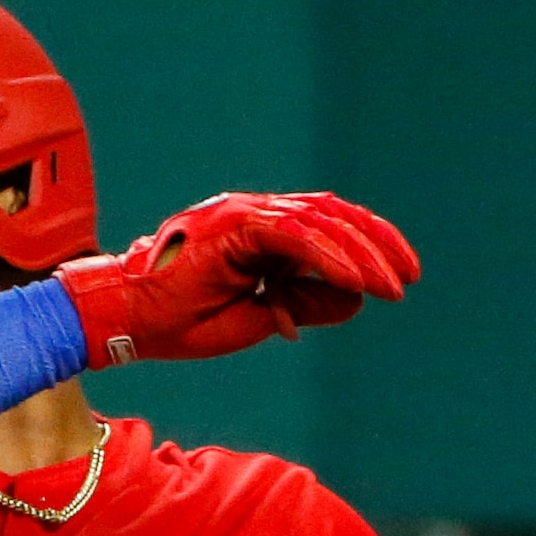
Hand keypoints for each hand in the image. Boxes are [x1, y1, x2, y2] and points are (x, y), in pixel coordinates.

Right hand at [57, 191, 418, 366]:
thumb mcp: (262, 316)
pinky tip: (354, 282)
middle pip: (333, 215)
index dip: (370, 245)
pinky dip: (328, 259)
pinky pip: (293, 237)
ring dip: (360, 256)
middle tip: (408, 278)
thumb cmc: (184, 320)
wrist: (128, 321)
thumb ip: (307, 302)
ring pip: (319, 223)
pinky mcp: (231, 227)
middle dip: (377, 246)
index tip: (403, 276)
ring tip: (390, 287)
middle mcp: (255, 214)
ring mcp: (242, 215)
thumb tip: (356, 300)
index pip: (328, 224)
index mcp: (262, 230)